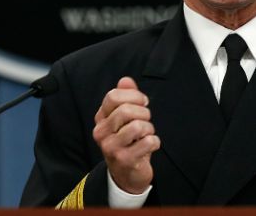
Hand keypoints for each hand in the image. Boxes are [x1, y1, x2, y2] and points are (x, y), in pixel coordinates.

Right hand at [93, 76, 160, 193]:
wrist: (126, 174)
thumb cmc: (128, 142)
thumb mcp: (124, 118)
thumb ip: (125, 96)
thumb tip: (125, 80)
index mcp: (101, 118)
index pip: (113, 96)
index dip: (133, 96)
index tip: (143, 102)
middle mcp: (101, 132)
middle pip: (125, 110)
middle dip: (144, 112)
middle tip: (147, 120)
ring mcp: (111, 147)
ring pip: (138, 126)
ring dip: (149, 128)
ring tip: (147, 134)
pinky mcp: (124, 160)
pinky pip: (147, 142)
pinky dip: (155, 142)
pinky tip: (150, 145)